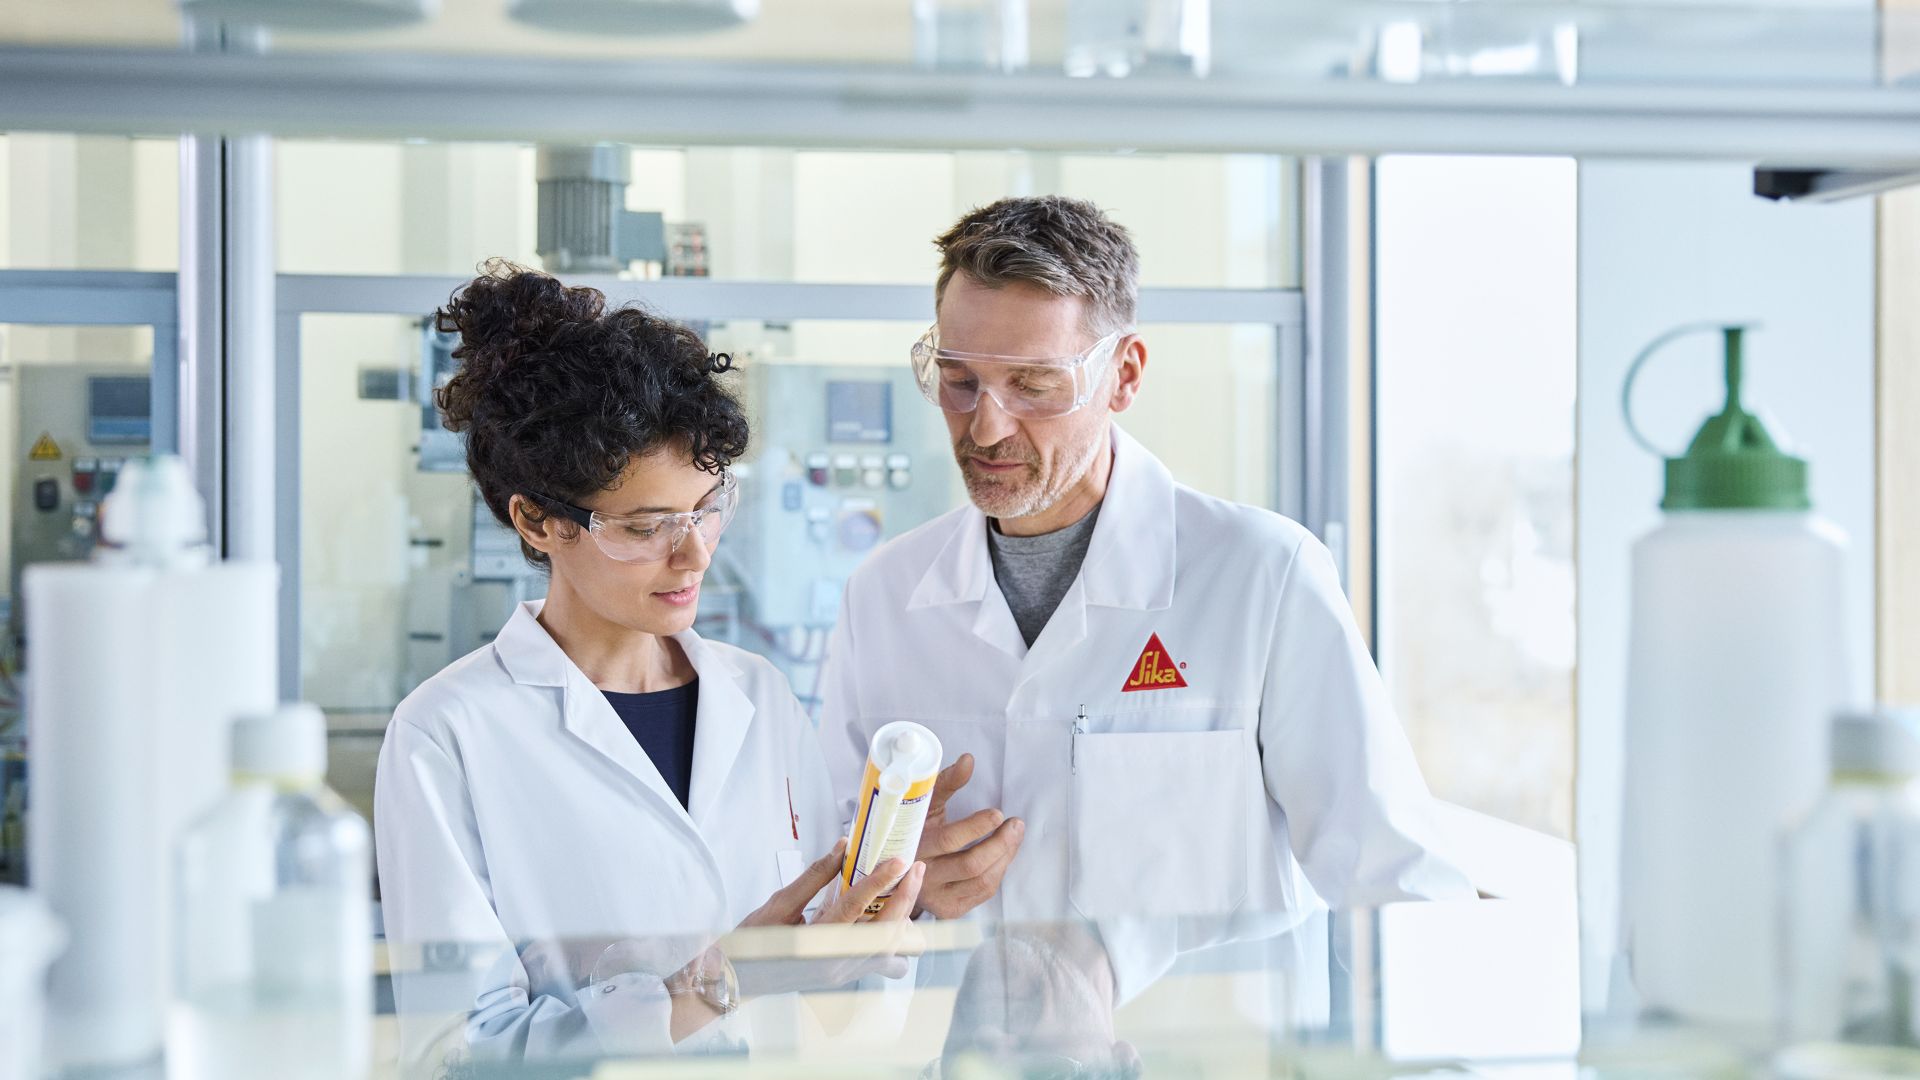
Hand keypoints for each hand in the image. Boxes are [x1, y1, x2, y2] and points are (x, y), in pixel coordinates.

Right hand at [733, 838, 927, 992]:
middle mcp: (835, 962)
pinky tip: (889, 913)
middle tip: (913, 868)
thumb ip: (815, 876)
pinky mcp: (845, 975)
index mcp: (815, 942)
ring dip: (903, 917)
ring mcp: (843, 973)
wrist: (738, 979)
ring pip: (890, 949)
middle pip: (885, 931)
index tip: (899, 861)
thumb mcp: (780, 904)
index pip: (855, 907)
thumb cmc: (752, 942)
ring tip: (905, 888)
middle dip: (905, 897)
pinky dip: (892, 936)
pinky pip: (881, 959)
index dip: (880, 882)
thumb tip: (843, 847)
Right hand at [914, 753, 1025, 919]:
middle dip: (1000, 843)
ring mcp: (935, 898)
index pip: (948, 841)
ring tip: (1014, 835)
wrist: (894, 869)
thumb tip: (969, 759)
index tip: (998, 813)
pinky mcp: (948, 910)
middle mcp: (921, 877)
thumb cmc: (915, 828)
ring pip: (981, 881)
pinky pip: (982, 893)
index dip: (976, 827)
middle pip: (971, 865)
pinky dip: (999, 872)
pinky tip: (1003, 854)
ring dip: (1005, 856)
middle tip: (1016, 824)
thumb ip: (946, 782)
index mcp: (911, 847)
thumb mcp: (924, 805)